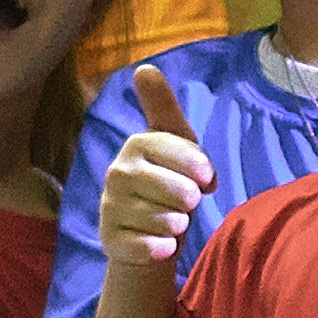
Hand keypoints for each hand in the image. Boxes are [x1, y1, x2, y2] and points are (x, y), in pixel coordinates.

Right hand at [99, 61, 215, 276]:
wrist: (145, 234)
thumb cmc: (168, 182)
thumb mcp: (175, 142)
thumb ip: (164, 108)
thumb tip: (143, 68)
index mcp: (137, 144)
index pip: (173, 149)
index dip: (197, 166)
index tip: (209, 179)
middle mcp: (118, 171)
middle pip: (177, 190)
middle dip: (190, 200)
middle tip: (187, 203)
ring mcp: (110, 206)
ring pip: (165, 220)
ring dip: (178, 225)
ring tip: (174, 222)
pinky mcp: (108, 239)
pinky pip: (147, 246)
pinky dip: (162, 248)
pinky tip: (163, 245)